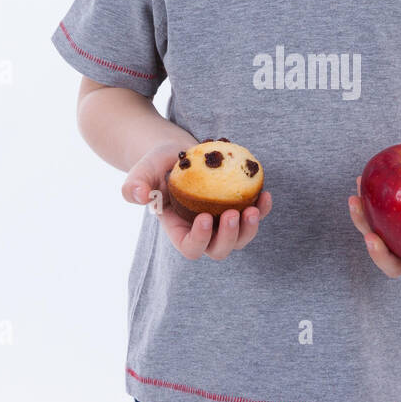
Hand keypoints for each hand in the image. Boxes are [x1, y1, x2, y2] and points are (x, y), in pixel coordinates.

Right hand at [122, 141, 271, 259]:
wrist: (180, 152)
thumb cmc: (159, 163)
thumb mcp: (143, 170)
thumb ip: (135, 184)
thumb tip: (139, 196)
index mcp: (179, 230)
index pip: (190, 247)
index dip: (198, 239)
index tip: (203, 218)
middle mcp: (203, 232)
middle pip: (218, 249)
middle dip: (228, 237)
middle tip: (231, 214)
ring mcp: (222, 222)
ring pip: (240, 239)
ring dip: (249, 229)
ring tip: (253, 209)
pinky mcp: (238, 208)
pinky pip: (254, 216)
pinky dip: (262, 209)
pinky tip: (265, 194)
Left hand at [347, 175, 400, 285]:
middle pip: (391, 264)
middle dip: (379, 256)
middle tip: (372, 239)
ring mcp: (394, 235)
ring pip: (373, 237)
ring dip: (361, 223)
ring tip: (356, 202)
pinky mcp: (382, 216)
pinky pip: (369, 212)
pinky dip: (363, 199)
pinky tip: (360, 181)